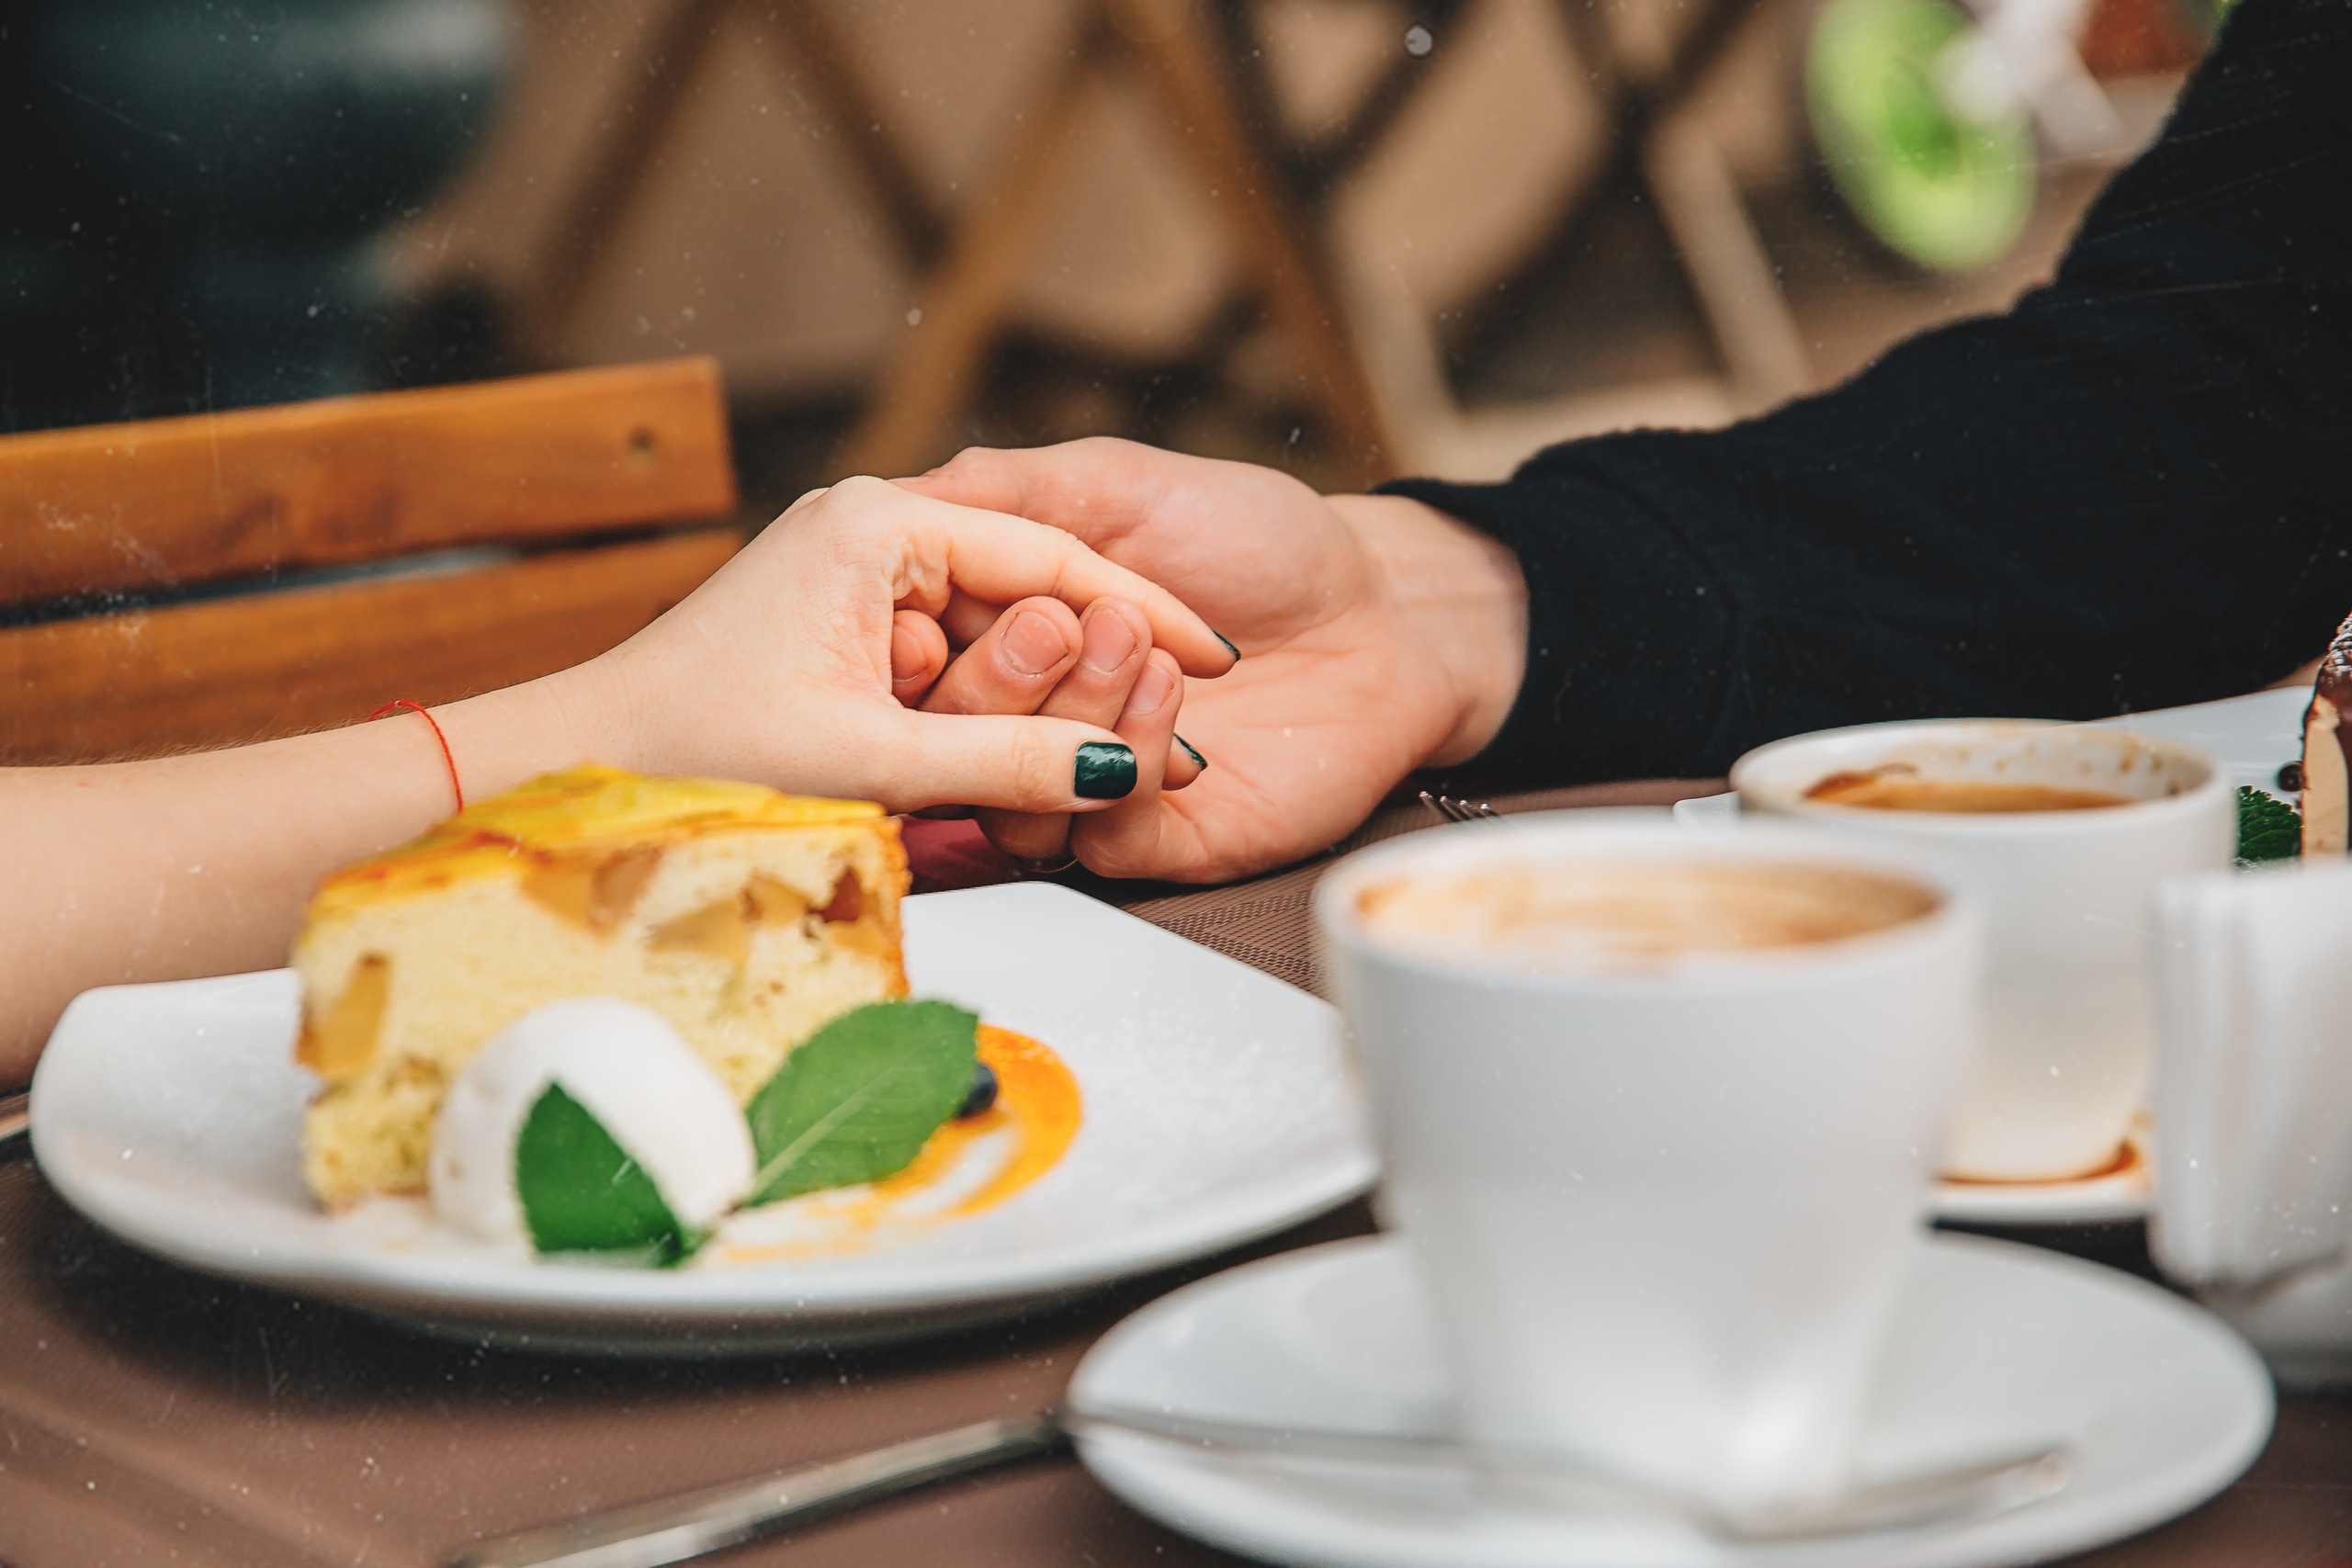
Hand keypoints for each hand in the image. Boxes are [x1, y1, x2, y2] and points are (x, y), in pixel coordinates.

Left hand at [567, 475, 1234, 813]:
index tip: (1218, 665)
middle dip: (1102, 662)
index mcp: (883, 525)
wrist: (577, 767)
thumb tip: (1124, 773)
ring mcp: (855, 578)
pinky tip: (1026, 759)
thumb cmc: (700, 749)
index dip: (1148, 615)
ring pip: (994, 636)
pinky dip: (989, 713)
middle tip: (1182, 720)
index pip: (1057, 557)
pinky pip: (949, 666)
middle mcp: (873, 532)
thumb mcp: (876, 759)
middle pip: (1030, 593)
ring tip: (1112, 750)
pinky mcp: (841, 630)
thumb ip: (1011, 761)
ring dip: (1044, 698)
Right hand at [899, 440, 1527, 880]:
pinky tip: (1173, 689)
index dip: (909, 645)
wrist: (1381, 606)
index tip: (927, 610)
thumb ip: (1002, 492)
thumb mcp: (1116, 483)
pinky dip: (1126, 761)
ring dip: (1064, 718)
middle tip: (1057, 621)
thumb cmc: (1253, 537)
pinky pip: (1101, 834)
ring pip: (1014, 802)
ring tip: (1131, 641)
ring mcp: (1090, 789)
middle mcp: (1032, 726)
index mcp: (1000, 641)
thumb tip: (891, 500)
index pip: (911, 668)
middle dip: (997, 679)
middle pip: (949, 745)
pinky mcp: (1160, 841)